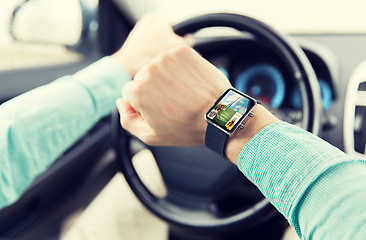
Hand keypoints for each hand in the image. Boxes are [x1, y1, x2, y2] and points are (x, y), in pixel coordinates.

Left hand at [112, 12, 193, 76]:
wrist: (129, 65)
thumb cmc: (152, 54)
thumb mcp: (178, 47)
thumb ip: (188, 41)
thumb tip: (189, 40)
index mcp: (158, 17)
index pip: (175, 27)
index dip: (178, 39)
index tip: (176, 49)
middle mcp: (147, 20)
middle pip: (165, 35)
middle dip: (168, 45)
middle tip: (169, 56)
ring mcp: (138, 31)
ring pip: (156, 43)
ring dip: (158, 51)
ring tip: (158, 60)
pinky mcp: (132, 43)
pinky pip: (146, 49)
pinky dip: (149, 55)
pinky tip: (150, 62)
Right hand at [116, 46, 231, 145]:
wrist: (219, 115)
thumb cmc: (186, 127)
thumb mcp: (151, 135)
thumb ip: (127, 120)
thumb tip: (120, 102)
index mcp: (137, 90)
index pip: (129, 93)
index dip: (144, 104)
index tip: (160, 110)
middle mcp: (148, 69)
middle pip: (142, 78)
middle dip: (153, 89)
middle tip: (173, 103)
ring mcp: (166, 58)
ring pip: (158, 67)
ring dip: (166, 77)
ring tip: (183, 93)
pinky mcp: (182, 51)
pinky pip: (173, 59)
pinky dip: (179, 68)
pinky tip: (189, 83)